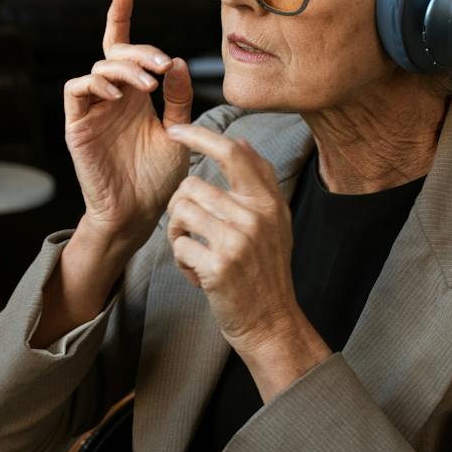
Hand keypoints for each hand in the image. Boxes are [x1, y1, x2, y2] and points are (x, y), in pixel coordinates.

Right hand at [64, 0, 194, 244]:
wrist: (138, 215)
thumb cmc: (158, 180)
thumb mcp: (178, 134)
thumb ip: (179, 100)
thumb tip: (179, 63)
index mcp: (134, 96)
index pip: (122, 49)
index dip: (120, 20)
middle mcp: (112, 98)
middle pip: (115, 53)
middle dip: (140, 51)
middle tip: (163, 66)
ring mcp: (92, 111)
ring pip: (98, 68)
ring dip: (124, 68)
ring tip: (149, 85)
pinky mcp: (77, 126)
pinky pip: (76, 90)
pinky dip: (96, 84)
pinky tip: (119, 94)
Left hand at [163, 126, 329, 397]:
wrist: (270, 321)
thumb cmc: (266, 271)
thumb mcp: (275, 222)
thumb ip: (259, 182)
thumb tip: (241, 141)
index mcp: (269, 202)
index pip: (233, 153)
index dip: (201, 135)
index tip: (176, 130)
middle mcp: (255, 217)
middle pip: (192, 186)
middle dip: (180, 208)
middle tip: (192, 232)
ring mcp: (237, 241)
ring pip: (180, 212)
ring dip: (178, 234)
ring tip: (196, 252)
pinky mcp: (218, 266)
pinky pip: (179, 246)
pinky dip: (182, 261)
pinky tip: (198, 273)